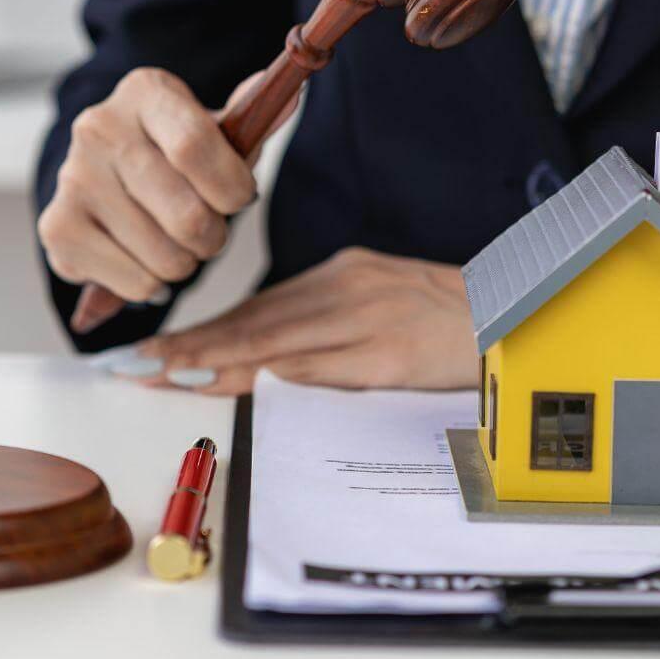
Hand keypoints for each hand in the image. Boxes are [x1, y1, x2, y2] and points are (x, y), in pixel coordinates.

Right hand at [38, 67, 294, 305]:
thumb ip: (255, 117)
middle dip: (214, 237)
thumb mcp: (217, 127)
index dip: (231, 187)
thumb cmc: (175, 151)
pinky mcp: (57, 227)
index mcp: (145, 91)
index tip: (240, 198)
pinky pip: (133, 283)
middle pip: (184, 213)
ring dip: (185, 264)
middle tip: (209, 232)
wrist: (109, 170)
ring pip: (162, 257)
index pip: (194, 146)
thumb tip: (291, 96)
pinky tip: (143, 257)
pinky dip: (152, 285)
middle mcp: (99, 128)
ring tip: (174, 243)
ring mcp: (72, 178)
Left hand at [131, 248, 477, 396]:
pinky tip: (234, 382)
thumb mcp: (386, 311)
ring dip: (213, 362)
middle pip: (253, 325)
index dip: (201, 334)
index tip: (153, 352)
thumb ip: (331, 330)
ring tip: (163, 376)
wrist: (528, 317)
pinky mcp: (390, 350)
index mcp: (344, 277)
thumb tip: (270, 362)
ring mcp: (368, 317)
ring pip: (274, 343)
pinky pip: (320, 364)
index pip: (257, 312)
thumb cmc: (458, 325)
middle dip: (189, 348)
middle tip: (131, 365)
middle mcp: (348, 289)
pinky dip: (271, 374)